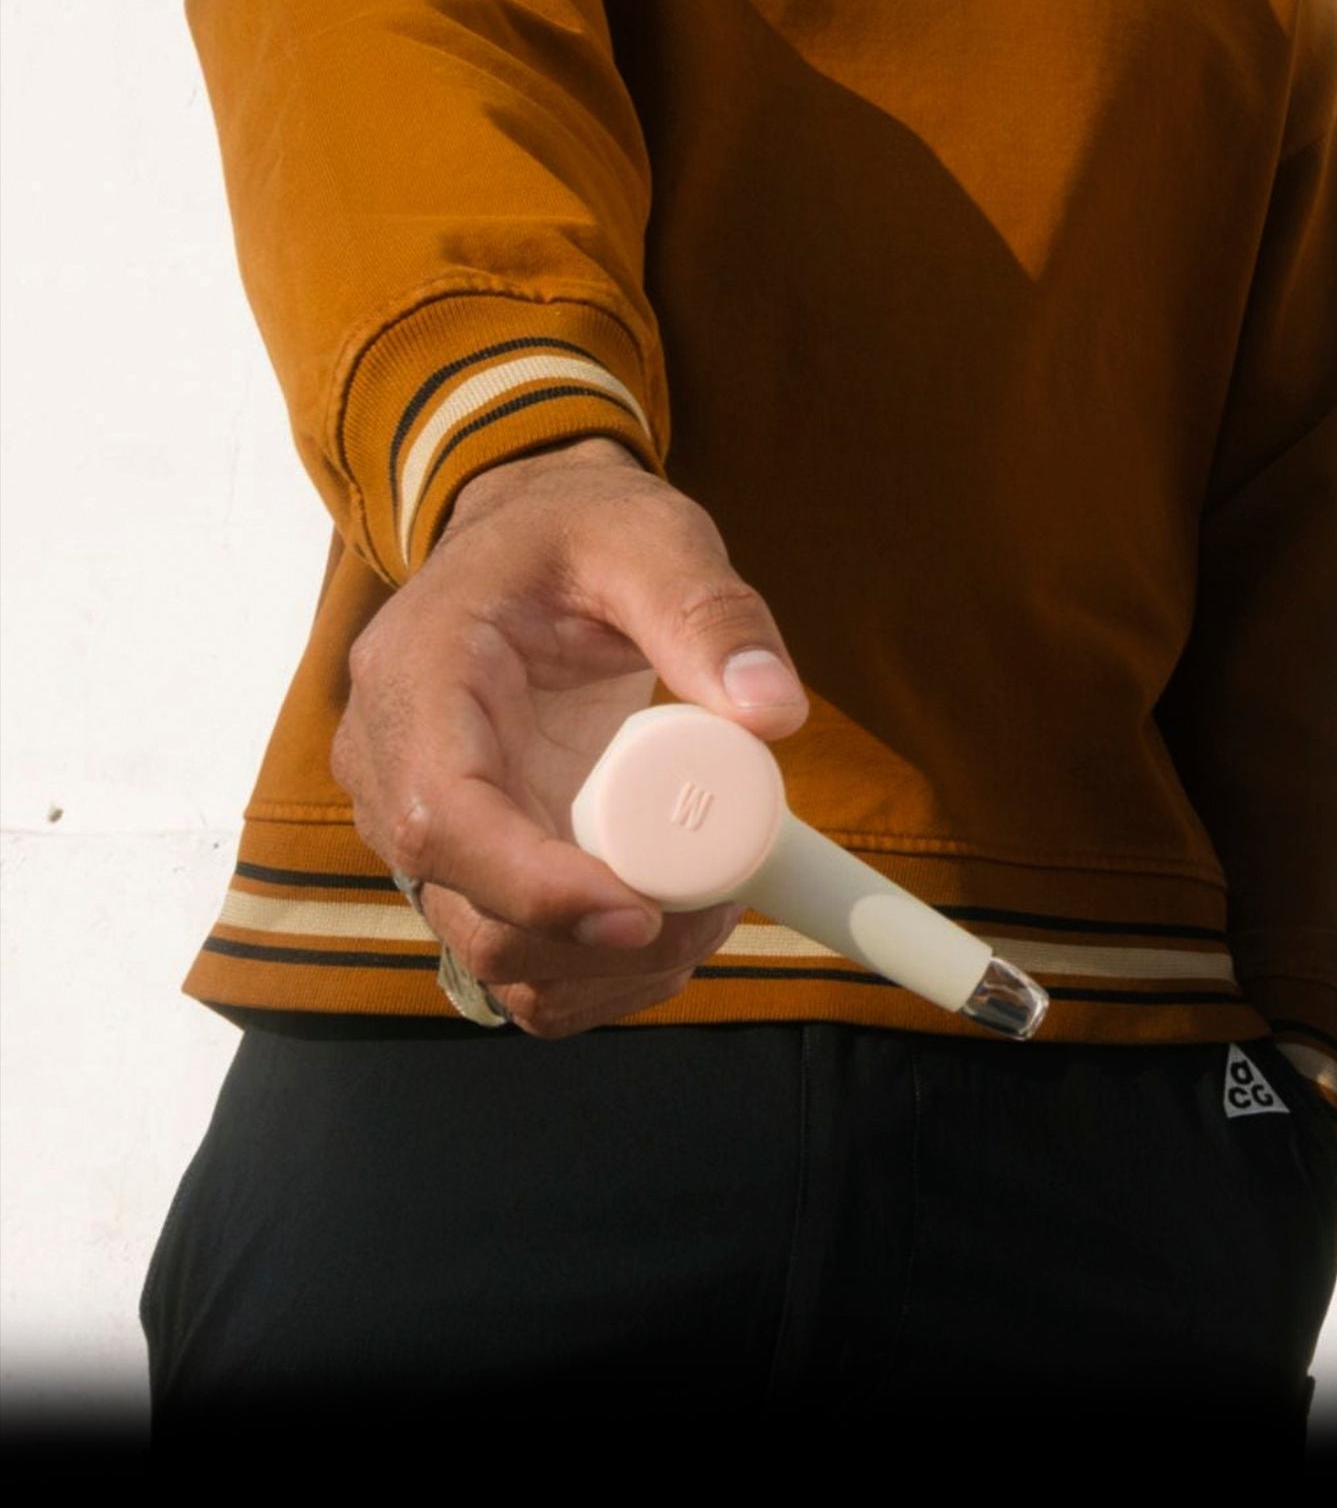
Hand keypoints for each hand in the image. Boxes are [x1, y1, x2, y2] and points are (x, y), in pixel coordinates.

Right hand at [331, 437, 807, 1036]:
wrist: (532, 545)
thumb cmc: (579, 532)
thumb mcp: (651, 538)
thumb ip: (711, 614)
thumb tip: (773, 711)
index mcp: (417, 674)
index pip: (442, 816)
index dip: (536, 886)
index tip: (644, 913)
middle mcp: (392, 764)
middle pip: (464, 909)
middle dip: (595, 942)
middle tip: (718, 907)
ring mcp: (422, 823)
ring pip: (488, 954)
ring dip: (602, 972)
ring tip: (709, 915)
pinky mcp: (467, 861)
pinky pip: (514, 953)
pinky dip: (591, 974)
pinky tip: (668, 937)